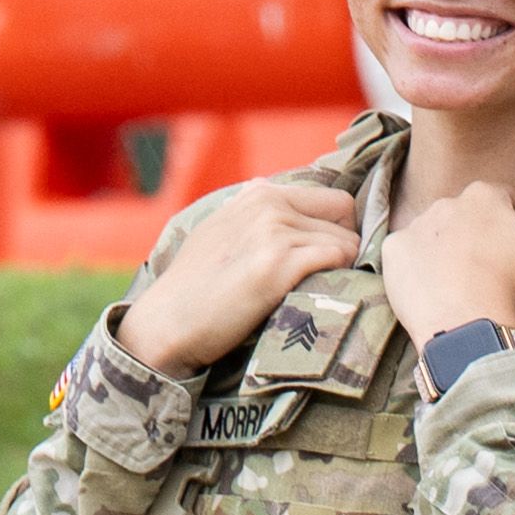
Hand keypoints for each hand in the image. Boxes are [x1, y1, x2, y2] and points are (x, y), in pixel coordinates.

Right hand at [111, 176, 357, 374]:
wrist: (168, 321)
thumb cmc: (195, 286)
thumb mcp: (221, 230)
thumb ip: (252, 212)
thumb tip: (272, 194)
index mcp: (259, 194)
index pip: (332, 199)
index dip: (338, 230)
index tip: (329, 258)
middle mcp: (269, 204)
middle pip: (345, 216)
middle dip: (345, 246)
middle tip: (330, 278)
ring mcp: (274, 231)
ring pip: (346, 242)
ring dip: (341, 270)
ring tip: (317, 292)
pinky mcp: (279, 264)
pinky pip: (338, 259)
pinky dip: (339, 278)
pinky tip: (318, 296)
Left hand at [380, 156, 514, 357]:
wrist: (464, 326)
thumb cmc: (512, 286)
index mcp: (484, 195)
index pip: (503, 201)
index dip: (514, 229)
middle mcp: (445, 202)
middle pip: (467, 217)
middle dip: (478, 238)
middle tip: (490, 275)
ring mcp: (416, 227)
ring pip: (437, 235)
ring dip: (448, 252)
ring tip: (463, 286)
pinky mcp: (393, 252)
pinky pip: (406, 254)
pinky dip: (418, 268)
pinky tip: (435, 290)